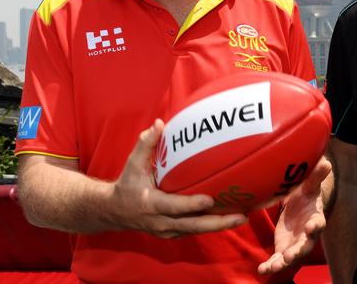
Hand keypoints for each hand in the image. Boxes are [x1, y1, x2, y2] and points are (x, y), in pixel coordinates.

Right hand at [110, 119, 246, 237]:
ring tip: (243, 216)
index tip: (209, 200)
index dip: (191, 205)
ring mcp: (168, 230)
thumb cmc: (127, 184)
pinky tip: (231, 216)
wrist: (114, 212)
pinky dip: (212, 225)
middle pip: (193, 226)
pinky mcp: (174, 233)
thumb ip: (146, 143)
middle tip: (241, 216)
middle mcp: (161, 221)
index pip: (174, 207)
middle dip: (218, 223)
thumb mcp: (132, 163)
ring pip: (197, 230)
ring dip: (220, 225)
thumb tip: (160, 123)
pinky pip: (195, 230)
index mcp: (151, 204)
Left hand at [258, 156, 331, 273]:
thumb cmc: (306, 195)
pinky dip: (270, 266)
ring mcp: (295, 244)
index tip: (310, 227)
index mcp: (315, 218)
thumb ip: (316, 176)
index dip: (315, 226)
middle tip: (291, 255)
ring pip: (292, 256)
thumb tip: (325, 162)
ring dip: (284, 262)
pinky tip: (262, 270)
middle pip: (306, 245)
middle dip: (299, 251)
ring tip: (276, 266)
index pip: (318, 223)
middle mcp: (307, 235)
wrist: (299, 206)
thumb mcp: (309, 185)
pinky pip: (278, 260)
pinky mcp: (283, 249)